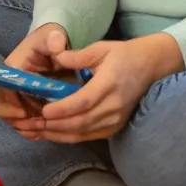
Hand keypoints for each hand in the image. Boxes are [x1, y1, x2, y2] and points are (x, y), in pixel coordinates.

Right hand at [0, 22, 70, 135]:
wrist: (55, 44)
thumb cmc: (50, 40)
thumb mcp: (53, 36)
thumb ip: (54, 39)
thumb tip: (56, 45)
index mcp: (10, 69)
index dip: (7, 105)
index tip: (24, 113)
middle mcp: (8, 85)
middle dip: (14, 120)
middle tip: (36, 124)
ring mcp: (16, 97)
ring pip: (11, 119)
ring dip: (24, 128)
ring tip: (42, 129)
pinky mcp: (25, 105)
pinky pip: (21, 123)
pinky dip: (29, 131)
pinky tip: (43, 133)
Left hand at [30, 33, 184, 143]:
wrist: (151, 66)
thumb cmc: (124, 55)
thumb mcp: (101, 49)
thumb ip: (77, 56)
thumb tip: (56, 57)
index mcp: (109, 84)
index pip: (84, 101)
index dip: (63, 109)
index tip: (44, 110)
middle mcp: (114, 105)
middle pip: (82, 121)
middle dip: (56, 125)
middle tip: (34, 123)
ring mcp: (116, 118)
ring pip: (85, 132)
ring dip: (60, 133)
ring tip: (39, 130)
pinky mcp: (116, 126)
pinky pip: (91, 135)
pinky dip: (72, 136)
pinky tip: (55, 133)